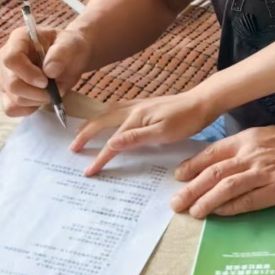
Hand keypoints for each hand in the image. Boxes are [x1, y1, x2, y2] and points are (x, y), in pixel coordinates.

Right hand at [0, 27, 88, 117]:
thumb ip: (61, 54)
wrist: (71, 58)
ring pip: (13, 99)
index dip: (28, 74)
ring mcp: (4, 77)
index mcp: (19, 39)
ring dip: (37, 100)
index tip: (46, 81)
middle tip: (56, 89)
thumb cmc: (69, 48)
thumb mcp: (71, 45)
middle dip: (37, 92)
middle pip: (12, 83)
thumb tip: (49, 71)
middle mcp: (6, 58)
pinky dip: (29, 108)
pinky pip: (11, 109)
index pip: (11, 59)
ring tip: (53, 91)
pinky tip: (41, 99)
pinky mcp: (7, 93)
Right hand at [70, 91, 213, 175]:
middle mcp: (132, 108)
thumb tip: (111, 144)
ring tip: (82, 133)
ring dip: (92, 123)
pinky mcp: (144, 104)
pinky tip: (108, 121)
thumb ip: (136, 138)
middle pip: (100, 120)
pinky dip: (104, 116)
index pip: (111, 141)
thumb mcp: (164, 133)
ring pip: (106, 112)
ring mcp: (137, 104)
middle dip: (85, 134)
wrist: (202, 101)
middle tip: (73, 148)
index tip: (88, 172)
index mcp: (135, 117)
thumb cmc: (187, 120)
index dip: (98, 157)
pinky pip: (116, 110)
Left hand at [169, 125, 274, 217]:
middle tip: (175, 202)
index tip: (177, 177)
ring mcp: (264, 172)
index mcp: (248, 139)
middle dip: (191, 188)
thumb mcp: (266, 136)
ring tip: (193, 212)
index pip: (213, 153)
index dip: (192, 165)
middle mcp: (252, 154)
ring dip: (206, 201)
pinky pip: (248, 201)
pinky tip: (220, 214)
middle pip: (214, 172)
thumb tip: (220, 162)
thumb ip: (244, 147)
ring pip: (227, 187)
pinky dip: (231, 208)